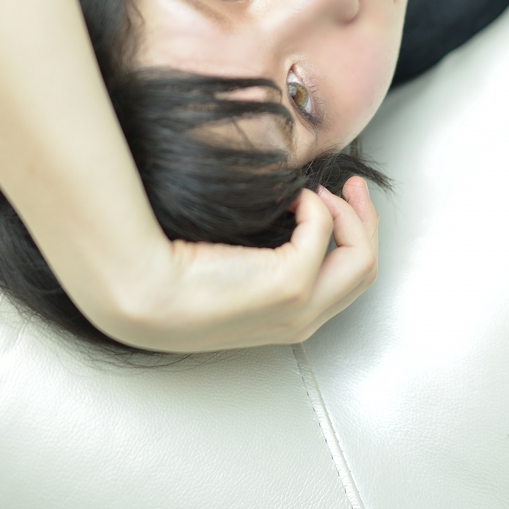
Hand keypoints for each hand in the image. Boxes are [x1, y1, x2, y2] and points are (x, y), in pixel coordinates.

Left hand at [92, 178, 378, 351]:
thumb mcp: (229, 267)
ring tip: (328, 189)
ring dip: (351, 215)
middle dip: (366, 223)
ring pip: (361, 259)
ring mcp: (299, 308)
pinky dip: (313, 205)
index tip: (343, 200)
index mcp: (287, 322)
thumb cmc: (171, 276)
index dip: (353, 238)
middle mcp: (301, 322)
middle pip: (363, 271)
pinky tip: (291, 196)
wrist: (142, 291)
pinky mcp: (290, 285)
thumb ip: (264, 251)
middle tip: (354, 186)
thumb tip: (290, 206)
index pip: (345, 284)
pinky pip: (323, 231)